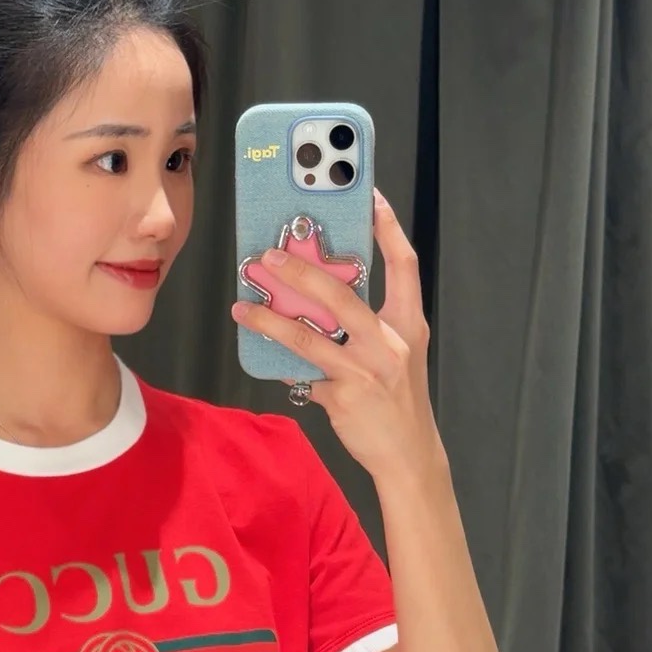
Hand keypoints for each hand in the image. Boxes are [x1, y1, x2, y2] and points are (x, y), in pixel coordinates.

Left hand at [231, 190, 442, 478]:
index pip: (404, 265)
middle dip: (300, 270)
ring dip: (270, 319)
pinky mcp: (344, 396)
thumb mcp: (394, 356)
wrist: (409, 454)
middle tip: (268, 255)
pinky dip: (280, 365)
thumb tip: (316, 302)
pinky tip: (261, 354)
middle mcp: (390, 342)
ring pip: (308, 336)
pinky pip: (301, 373)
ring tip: (242, 306)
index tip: (371, 197)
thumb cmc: (397, 400)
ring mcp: (366, 369)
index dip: (388, 228)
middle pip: (342, 294)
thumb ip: (365, 327)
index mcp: (408, 324)